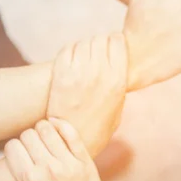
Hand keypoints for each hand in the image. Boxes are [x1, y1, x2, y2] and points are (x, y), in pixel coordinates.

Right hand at [4, 119, 106, 180]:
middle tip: (34, 146)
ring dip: (43, 130)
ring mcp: (69, 165)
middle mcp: (48, 170)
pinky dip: (61, 124)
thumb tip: (18, 151)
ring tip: (46, 138)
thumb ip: (24, 176)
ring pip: (47, 129)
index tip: (20, 153)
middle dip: (28, 138)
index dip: (14, 148)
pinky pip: (71, 133)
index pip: (12, 146)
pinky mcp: (86, 162)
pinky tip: (57, 126)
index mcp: (31, 180)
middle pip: (28, 135)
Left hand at [47, 33, 126, 155]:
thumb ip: (119, 84)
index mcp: (118, 81)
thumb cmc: (97, 129)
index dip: (116, 42)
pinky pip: (68, 48)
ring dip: (86, 47)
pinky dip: (72, 51)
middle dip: (101, 44)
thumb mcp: (118, 108)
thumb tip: (119, 67)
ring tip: (86, 59)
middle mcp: (99, 73)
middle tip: (99, 53)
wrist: (69, 142)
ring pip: (84, 42)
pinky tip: (73, 62)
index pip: (118, 41)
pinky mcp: (60, 74)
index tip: (114, 48)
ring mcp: (78, 72)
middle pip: (101, 39)